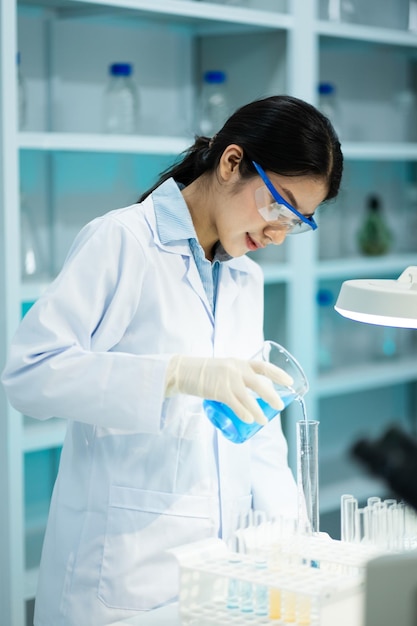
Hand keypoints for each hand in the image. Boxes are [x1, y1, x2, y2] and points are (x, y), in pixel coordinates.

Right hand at [165, 355, 292, 425]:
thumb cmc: (204, 371)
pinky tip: (249, 420)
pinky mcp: (219, 391)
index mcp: (239, 362)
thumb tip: (251, 388)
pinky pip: (236, 404)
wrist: (183, 371)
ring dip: (259, 411)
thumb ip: (237, 374)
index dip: (278, 374)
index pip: (263, 366)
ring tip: (264, 421)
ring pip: (249, 398)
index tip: (289, 381)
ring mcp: (227, 380)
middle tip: (280, 406)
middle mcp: (236, 369)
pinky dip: (244, 413)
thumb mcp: (224, 367)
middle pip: (260, 384)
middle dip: (272, 397)